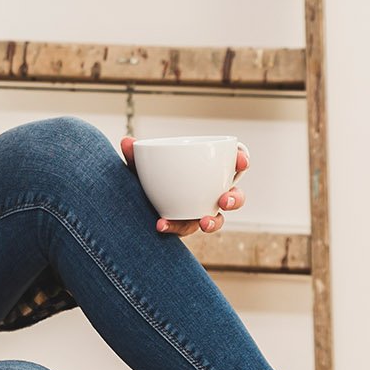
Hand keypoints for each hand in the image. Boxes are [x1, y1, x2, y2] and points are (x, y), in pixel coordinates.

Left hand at [121, 136, 248, 235]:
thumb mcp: (141, 166)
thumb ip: (136, 156)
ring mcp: (201, 211)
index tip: (241, 161)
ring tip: (203, 222)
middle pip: (235, 195)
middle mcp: (211, 191)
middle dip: (235, 198)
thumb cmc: (148, 177)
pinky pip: (187, 228)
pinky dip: (175, 227)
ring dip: (214, 222)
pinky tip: (162, 224)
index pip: (234, 161)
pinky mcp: (187, 225)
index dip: (242, 159)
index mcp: (210, 169)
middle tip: (224, 199)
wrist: (132, 205)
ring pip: (218, 219)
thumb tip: (127, 141)